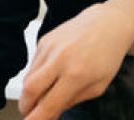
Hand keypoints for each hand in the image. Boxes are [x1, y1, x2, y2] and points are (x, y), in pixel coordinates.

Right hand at [18, 3, 133, 119]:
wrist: (108, 23)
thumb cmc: (107, 57)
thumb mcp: (98, 87)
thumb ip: (72, 101)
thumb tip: (49, 114)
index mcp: (77, 74)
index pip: (49, 103)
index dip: (36, 119)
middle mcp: (60, 58)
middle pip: (29, 89)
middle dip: (25, 106)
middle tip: (30, 114)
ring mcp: (50, 47)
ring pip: (28, 77)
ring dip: (31, 92)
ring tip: (44, 94)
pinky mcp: (44, 39)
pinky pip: (33, 65)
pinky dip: (37, 76)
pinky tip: (51, 74)